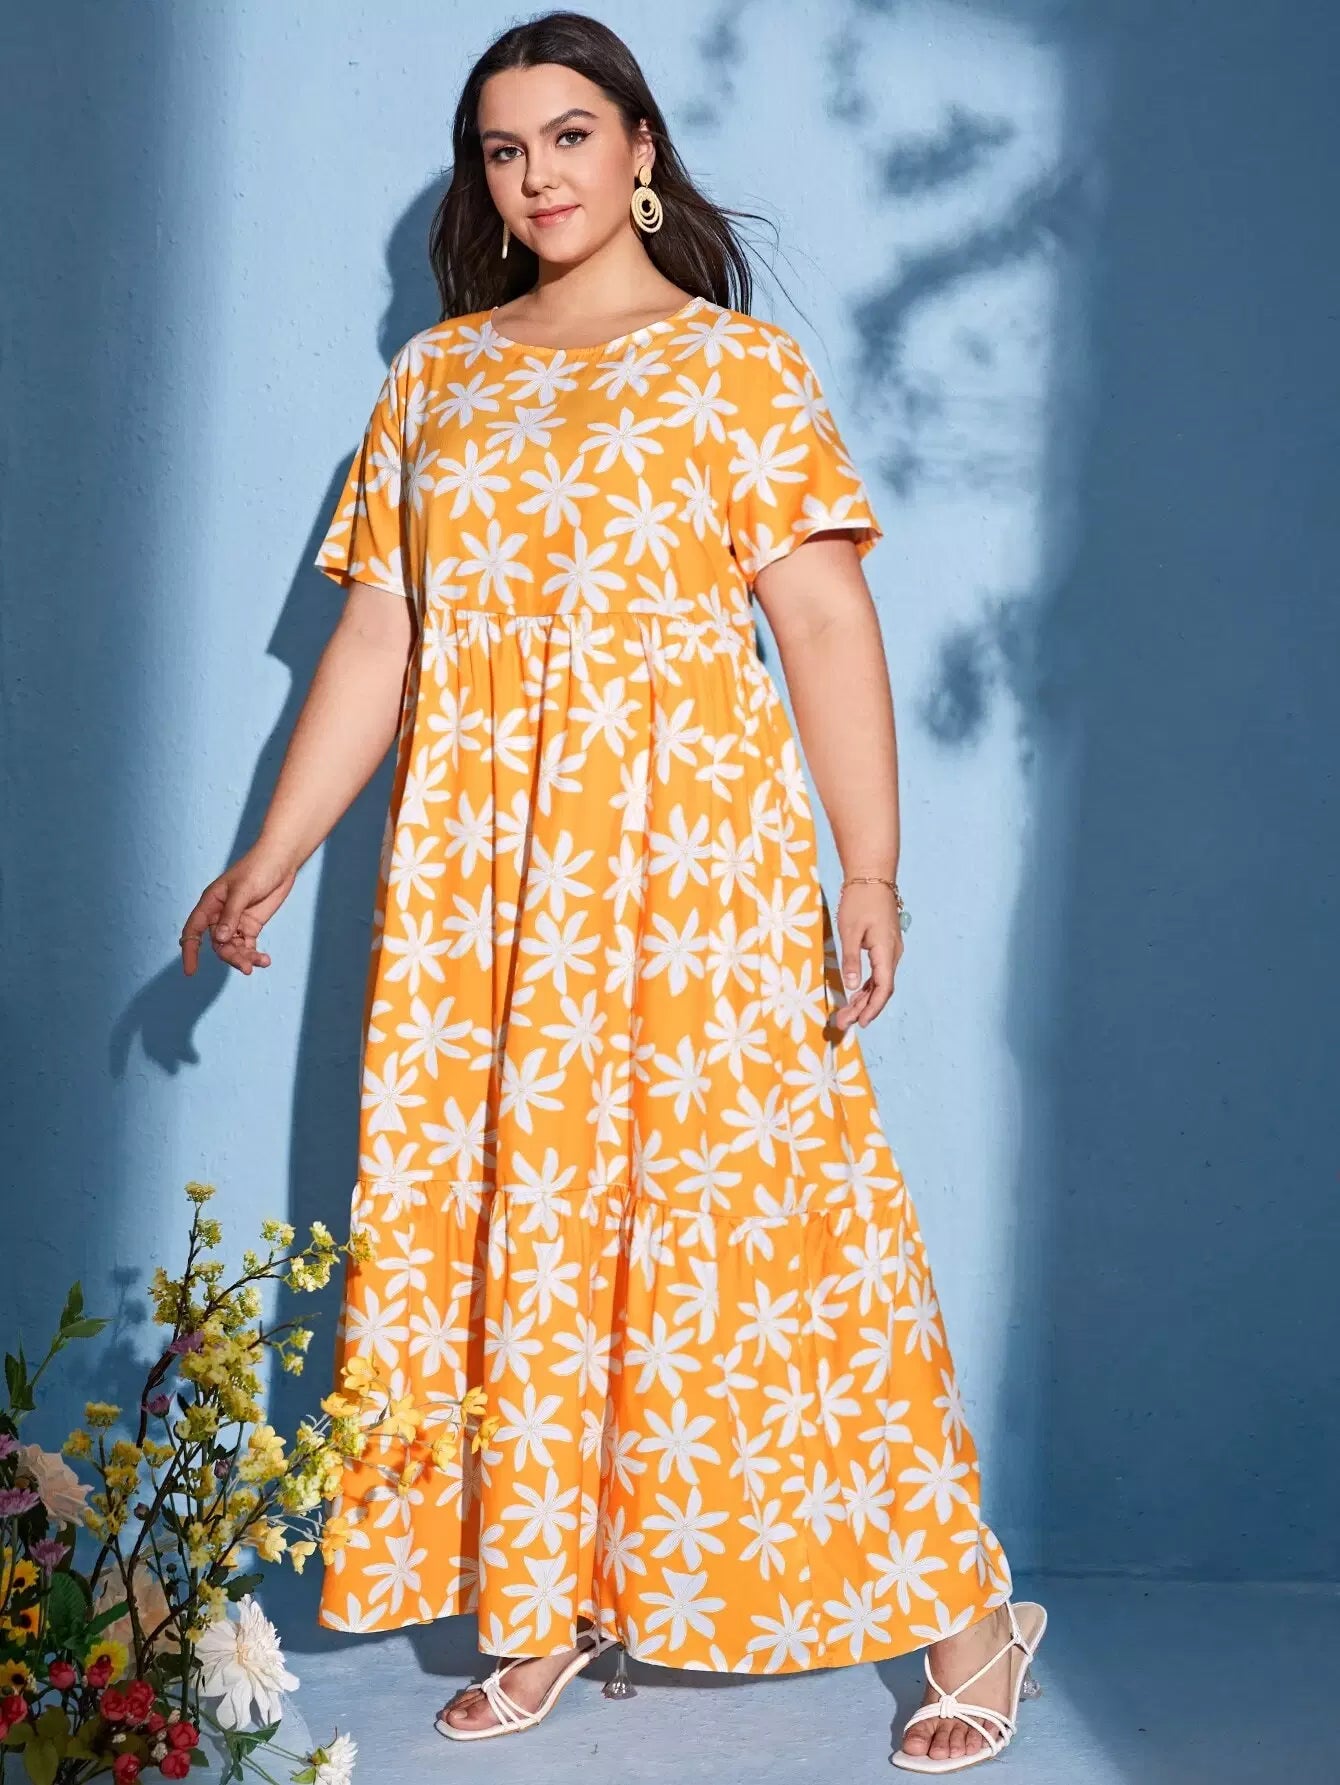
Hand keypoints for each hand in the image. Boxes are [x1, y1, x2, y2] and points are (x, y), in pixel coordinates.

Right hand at [179, 845, 297, 976]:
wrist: (281, 860)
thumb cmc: (258, 868)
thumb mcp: (243, 890)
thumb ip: (231, 915)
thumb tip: (220, 939)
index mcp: (210, 904)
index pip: (193, 930)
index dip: (190, 950)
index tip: (190, 971)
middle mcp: (220, 915)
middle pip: (218, 944)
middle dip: (230, 957)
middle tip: (246, 967)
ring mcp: (236, 921)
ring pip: (234, 948)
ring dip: (245, 958)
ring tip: (261, 962)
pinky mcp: (251, 925)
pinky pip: (248, 945)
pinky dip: (254, 954)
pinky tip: (265, 960)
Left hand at [833, 882, 903, 1028]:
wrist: (872, 876)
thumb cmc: (859, 901)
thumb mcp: (849, 930)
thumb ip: (851, 959)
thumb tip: (850, 986)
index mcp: (886, 951)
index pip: (883, 988)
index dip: (873, 1008)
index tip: (861, 1023)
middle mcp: (893, 953)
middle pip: (882, 989)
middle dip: (864, 1008)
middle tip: (843, 1022)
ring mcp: (891, 949)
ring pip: (880, 981)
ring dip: (864, 998)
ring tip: (846, 1013)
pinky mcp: (885, 945)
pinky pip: (879, 971)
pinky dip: (867, 985)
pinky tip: (854, 993)